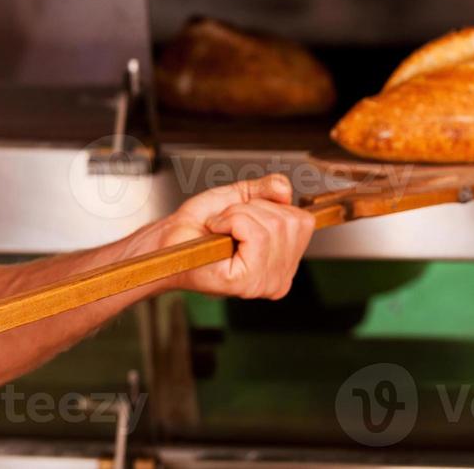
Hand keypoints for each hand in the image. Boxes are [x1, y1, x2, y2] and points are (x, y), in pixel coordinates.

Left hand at [154, 173, 315, 298]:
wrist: (170, 239)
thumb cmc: (199, 225)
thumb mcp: (240, 198)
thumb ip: (268, 189)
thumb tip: (286, 191)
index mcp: (284, 263)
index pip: (304, 222)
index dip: (271, 207)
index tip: (244, 217)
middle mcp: (279, 278)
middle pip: (290, 222)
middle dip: (254, 209)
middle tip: (228, 222)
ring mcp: (264, 283)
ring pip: (273, 226)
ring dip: (238, 215)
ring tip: (221, 228)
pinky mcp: (246, 282)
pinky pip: (255, 234)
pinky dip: (231, 221)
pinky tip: (217, 232)